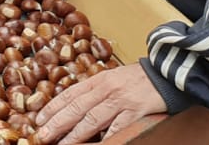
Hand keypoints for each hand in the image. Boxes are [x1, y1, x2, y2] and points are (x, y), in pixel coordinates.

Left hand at [35, 64, 166, 143]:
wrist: (168, 72)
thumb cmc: (139, 78)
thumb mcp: (114, 78)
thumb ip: (96, 90)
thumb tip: (75, 106)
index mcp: (100, 79)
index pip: (71, 94)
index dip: (53, 107)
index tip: (39, 119)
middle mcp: (107, 89)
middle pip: (77, 107)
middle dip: (57, 123)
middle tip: (42, 135)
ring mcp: (121, 101)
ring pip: (92, 119)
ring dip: (75, 134)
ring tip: (62, 144)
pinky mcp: (136, 112)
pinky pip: (117, 128)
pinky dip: (106, 137)